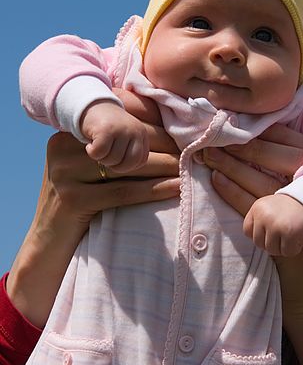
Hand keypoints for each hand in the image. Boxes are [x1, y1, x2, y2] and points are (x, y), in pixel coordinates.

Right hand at [7, 91, 179, 327]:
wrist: (48, 243)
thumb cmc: (79, 202)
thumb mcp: (87, 170)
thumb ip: (110, 149)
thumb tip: (161, 133)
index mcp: (68, 134)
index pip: (117, 121)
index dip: (153, 127)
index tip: (182, 133)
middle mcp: (62, 148)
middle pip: (123, 141)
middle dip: (163, 146)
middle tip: (192, 150)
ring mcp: (64, 173)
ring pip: (127, 166)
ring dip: (164, 167)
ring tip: (189, 168)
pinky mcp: (73, 199)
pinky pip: (123, 192)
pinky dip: (154, 191)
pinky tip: (176, 189)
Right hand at [81, 100, 149, 171]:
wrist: (93, 105)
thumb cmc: (110, 128)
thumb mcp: (126, 138)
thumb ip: (131, 152)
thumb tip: (128, 171)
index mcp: (142, 135)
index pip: (141, 161)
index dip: (126, 166)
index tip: (116, 160)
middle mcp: (134, 131)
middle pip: (128, 163)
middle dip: (114, 166)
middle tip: (105, 156)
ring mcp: (121, 129)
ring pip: (112, 159)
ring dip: (101, 158)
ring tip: (98, 147)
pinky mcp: (106, 129)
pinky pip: (99, 152)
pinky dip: (92, 152)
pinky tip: (90, 144)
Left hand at [203, 135, 302, 364]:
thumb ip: (289, 178)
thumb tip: (251, 145)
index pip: (293, 143)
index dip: (263, 133)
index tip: (236, 124)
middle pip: (273, 159)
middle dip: (240, 147)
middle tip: (212, 137)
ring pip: (258, 181)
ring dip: (229, 166)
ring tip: (208, 156)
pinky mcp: (286, 231)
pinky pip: (250, 206)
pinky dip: (230, 192)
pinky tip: (216, 181)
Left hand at [243, 194, 302, 255]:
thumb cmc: (290, 208)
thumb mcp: (269, 207)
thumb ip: (258, 221)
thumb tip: (253, 241)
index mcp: (257, 207)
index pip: (247, 231)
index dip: (260, 234)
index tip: (271, 231)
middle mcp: (264, 215)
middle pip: (259, 243)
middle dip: (272, 243)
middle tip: (283, 235)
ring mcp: (276, 224)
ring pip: (272, 250)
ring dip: (283, 247)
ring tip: (291, 236)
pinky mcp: (290, 232)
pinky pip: (287, 252)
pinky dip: (294, 248)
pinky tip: (299, 238)